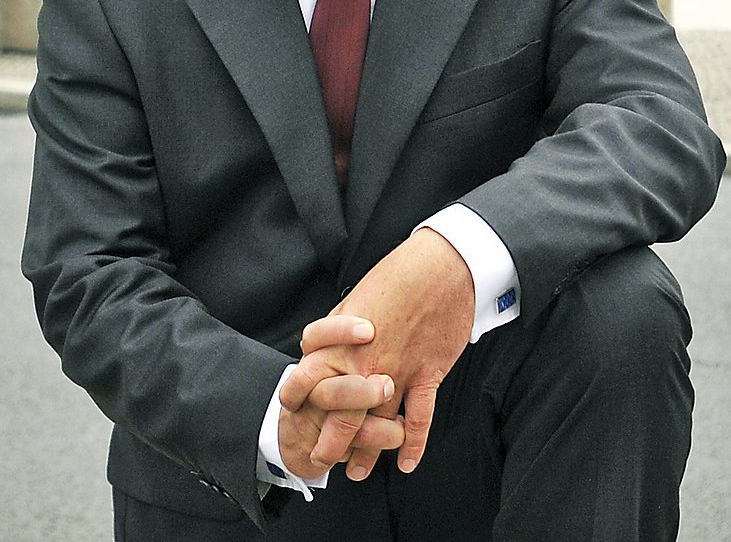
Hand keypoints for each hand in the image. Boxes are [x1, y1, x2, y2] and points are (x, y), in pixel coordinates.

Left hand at [281, 229, 474, 479]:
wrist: (441, 266)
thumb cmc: (398, 276)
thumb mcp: (354, 299)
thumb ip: (337, 331)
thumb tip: (322, 348)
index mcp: (342, 341)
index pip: (310, 382)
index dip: (300, 405)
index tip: (297, 418)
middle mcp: (366, 362)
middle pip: (341, 413)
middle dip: (329, 442)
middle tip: (322, 461)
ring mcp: (398, 371)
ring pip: (378, 424)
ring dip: (367, 452)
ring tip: (356, 472)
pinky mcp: (428, 374)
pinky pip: (419, 418)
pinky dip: (414, 445)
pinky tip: (406, 464)